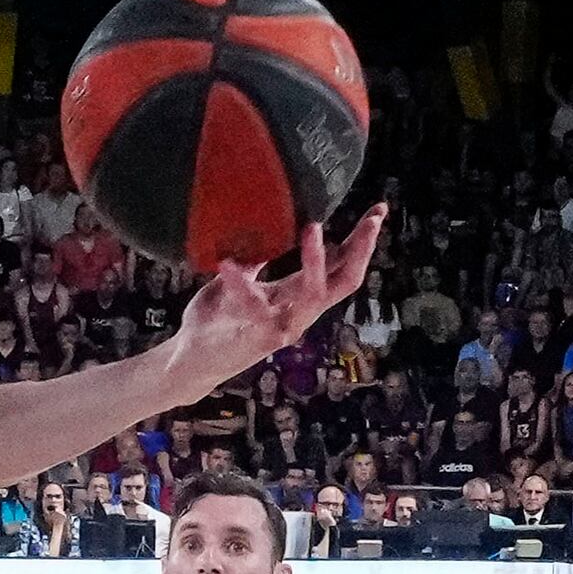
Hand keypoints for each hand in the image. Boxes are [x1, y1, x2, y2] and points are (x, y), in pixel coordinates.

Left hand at [164, 206, 383, 392]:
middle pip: (345, 282)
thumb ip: (260, 261)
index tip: (379, 211)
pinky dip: (238, 283)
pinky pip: (252, 307)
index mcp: (299, 296)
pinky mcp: (255, 336)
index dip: (363, 242)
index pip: (342, 267)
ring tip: (313, 227)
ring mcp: (281, 326)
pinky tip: (227, 263)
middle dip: (361, 250)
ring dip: (315, 261)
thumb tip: (270, 225)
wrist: (193, 362)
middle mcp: (299, 312)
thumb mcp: (246, 284)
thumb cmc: (220, 320)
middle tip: (371, 220)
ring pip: (312, 294)